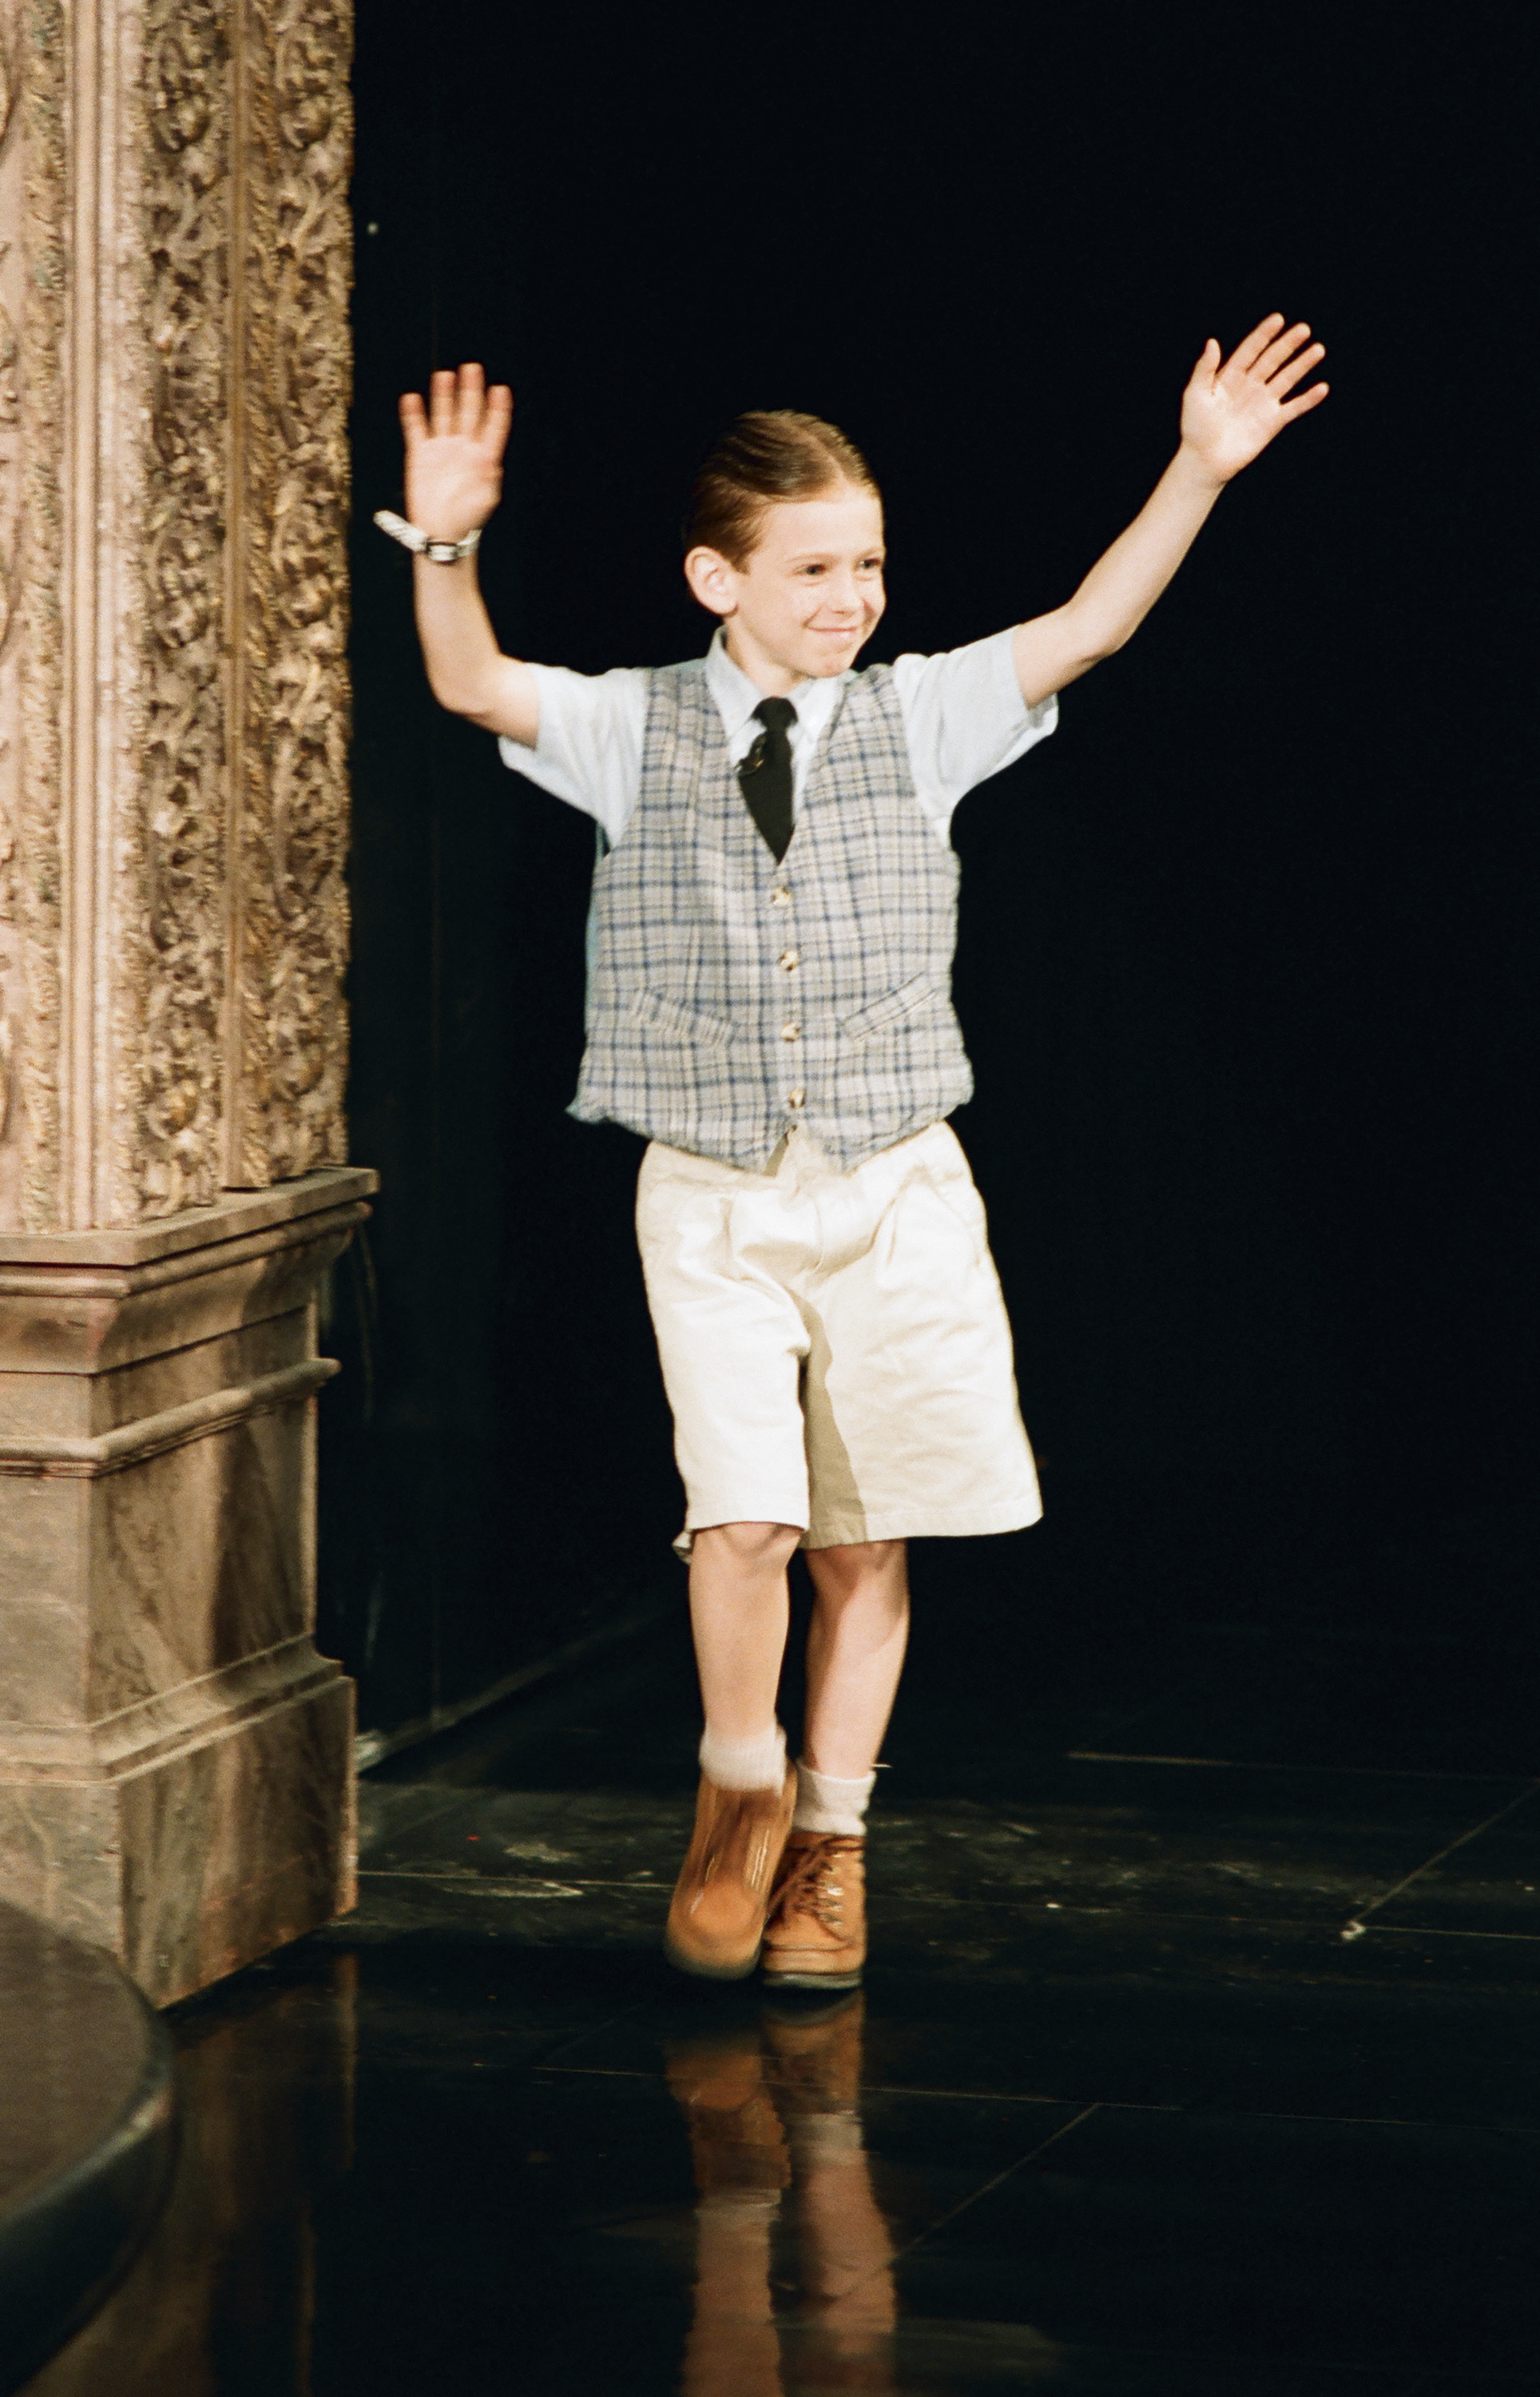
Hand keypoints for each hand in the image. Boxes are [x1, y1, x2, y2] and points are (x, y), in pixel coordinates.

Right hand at [399, 363, 512, 541]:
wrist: (441, 532)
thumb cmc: (467, 519)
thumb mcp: (486, 499)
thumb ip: (490, 478)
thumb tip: (491, 461)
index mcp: (483, 457)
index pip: (493, 427)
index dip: (498, 409)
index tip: (501, 390)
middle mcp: (463, 447)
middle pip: (468, 412)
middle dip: (471, 391)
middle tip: (472, 368)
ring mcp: (441, 448)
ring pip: (443, 415)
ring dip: (444, 396)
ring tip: (445, 376)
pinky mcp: (420, 454)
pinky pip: (416, 429)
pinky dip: (413, 415)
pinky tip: (412, 399)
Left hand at [1179, 315, 1327, 484]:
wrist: (1205, 461)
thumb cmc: (1195, 428)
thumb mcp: (1195, 395)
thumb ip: (1204, 369)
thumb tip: (1212, 341)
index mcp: (1231, 375)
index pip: (1250, 350)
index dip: (1263, 335)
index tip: (1278, 320)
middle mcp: (1250, 385)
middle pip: (1272, 360)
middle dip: (1287, 345)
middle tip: (1304, 329)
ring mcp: (1263, 403)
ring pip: (1286, 379)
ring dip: (1302, 365)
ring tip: (1318, 349)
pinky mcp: (1272, 422)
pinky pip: (1293, 408)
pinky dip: (1308, 399)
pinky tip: (1322, 388)